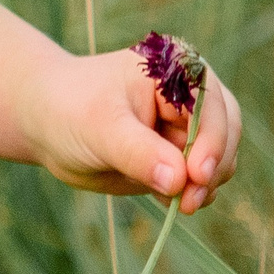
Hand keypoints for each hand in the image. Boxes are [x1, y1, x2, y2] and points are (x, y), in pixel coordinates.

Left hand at [25, 47, 241, 214]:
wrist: (46, 123)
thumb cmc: (69, 110)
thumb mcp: (100, 129)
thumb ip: (139, 153)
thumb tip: (179, 180)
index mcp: (174, 69)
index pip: (212, 104)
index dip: (213, 140)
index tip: (198, 175)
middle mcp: (189, 93)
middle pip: (227, 132)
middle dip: (213, 168)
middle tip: (187, 202)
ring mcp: (187, 125)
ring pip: (221, 158)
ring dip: (205, 185)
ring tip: (176, 203)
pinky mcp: (179, 154)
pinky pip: (203, 179)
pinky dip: (193, 193)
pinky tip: (168, 200)